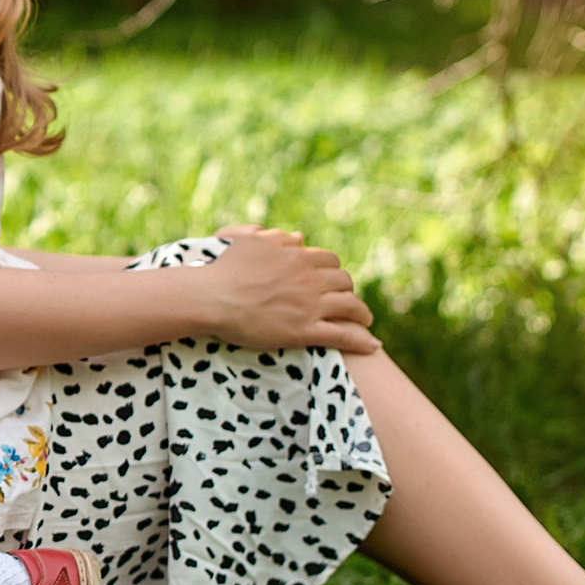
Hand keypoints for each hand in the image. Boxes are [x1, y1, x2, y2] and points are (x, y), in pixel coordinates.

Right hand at [198, 234, 378, 354]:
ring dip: (361, 313)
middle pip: (344, 281)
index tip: (331, 280)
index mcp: (297, 256)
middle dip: (347, 291)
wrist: (210, 297)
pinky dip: (361, 340)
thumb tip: (300, 237)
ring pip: (350, 306)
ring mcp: (309, 305)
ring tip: (365, 321)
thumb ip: (276, 237)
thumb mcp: (248, 242)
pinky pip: (343, 335)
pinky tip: (373, 347)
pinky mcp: (305, 331)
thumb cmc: (223, 269)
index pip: (329, 260)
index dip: (332, 271)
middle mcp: (309, 278)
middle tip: (346, 300)